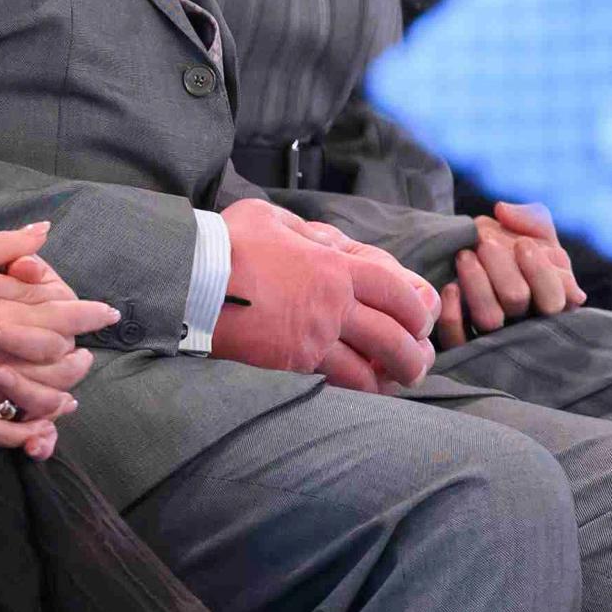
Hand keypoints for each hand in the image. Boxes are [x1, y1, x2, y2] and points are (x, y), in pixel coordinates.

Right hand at [0, 223, 118, 453]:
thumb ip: (4, 246)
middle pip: (55, 361)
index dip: (89, 315)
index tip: (108, 314)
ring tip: (69, 394)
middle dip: (78, 357)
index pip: (61, 317)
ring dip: (59, 396)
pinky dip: (22, 435)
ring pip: (34, 398)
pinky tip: (36, 431)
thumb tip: (42, 232)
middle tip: (85, 355)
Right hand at [214, 199, 434, 391]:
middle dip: (413, 354)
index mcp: (334, 267)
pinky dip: (351, 390)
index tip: (422, 320)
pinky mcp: (291, 364)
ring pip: (367, 369)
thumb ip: (306, 234)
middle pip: (393, 336)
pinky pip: (333, 383)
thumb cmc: (226, 243)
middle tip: (418, 364)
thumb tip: (325, 243)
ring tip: (395, 385)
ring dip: (388, 380)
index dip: (416, 308)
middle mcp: (333, 305)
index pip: (395, 290)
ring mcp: (313, 338)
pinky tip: (357, 392)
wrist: (189, 280)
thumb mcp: (272, 219)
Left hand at [434, 199, 584, 346]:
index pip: (555, 298)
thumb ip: (531, 218)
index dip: (539, 271)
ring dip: (476, 282)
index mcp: (551, 299)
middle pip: (517, 299)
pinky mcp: (464, 345)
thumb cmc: (515, 251)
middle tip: (485, 242)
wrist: (478, 265)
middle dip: (500, 265)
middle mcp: (525, 322)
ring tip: (465, 255)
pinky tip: (450, 287)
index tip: (522, 244)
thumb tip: (503, 212)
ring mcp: (495, 336)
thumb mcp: (535, 232)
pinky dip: (453, 313)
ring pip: (488, 319)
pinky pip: (458, 339)